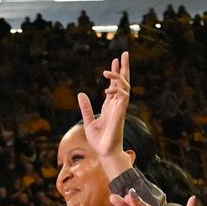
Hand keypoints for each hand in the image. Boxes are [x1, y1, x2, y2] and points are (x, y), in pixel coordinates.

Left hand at [76, 50, 132, 165]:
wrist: (104, 153)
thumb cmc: (98, 140)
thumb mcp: (89, 121)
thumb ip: (86, 107)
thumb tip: (81, 94)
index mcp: (110, 106)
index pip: (115, 85)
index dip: (115, 73)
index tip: (114, 60)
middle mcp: (117, 105)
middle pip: (124, 82)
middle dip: (124, 68)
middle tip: (125, 53)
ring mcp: (120, 109)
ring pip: (125, 87)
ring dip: (120, 74)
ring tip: (115, 61)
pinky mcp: (121, 114)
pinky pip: (123, 97)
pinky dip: (118, 89)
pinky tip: (109, 86)